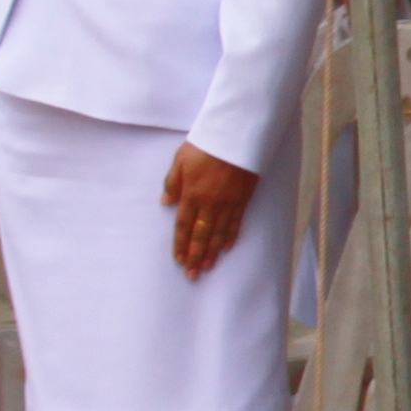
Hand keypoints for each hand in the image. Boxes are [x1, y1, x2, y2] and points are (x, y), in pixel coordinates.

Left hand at [163, 143, 258, 277]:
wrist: (237, 136)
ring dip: (212, 251)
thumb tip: (166, 203)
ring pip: (218, 232)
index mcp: (192, 193)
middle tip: (193, 274)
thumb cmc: (206, 144)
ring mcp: (228, 202)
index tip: (179, 260)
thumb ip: (173, 182)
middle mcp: (210, 202)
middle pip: (201, 234)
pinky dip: (231, 236)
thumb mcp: (180, 159)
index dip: (181, 244)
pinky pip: (236, 221)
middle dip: (196, 255)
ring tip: (207, 267)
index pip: (184, 225)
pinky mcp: (243, 198)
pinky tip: (225, 247)